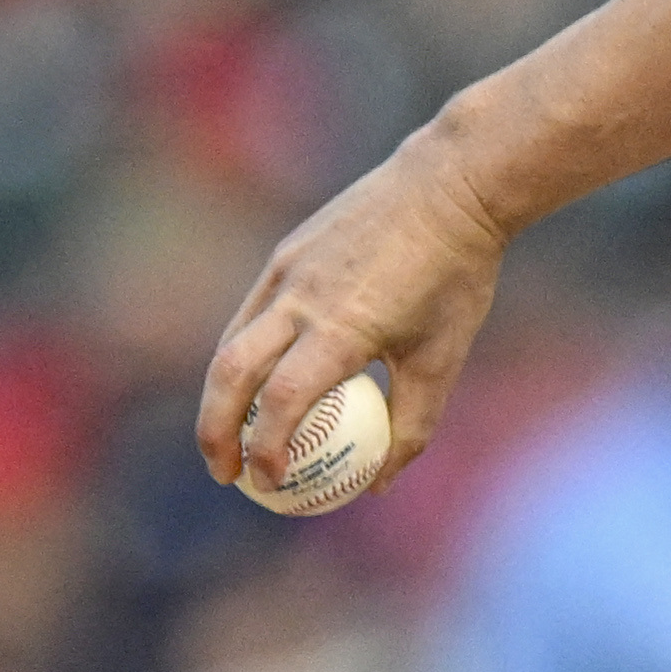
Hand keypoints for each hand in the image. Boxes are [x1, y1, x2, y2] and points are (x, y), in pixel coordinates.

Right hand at [196, 130, 507, 493]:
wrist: (447, 186)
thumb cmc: (455, 278)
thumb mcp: (443, 358)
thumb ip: (412, 423)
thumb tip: (379, 483)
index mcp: (343, 328)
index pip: (284, 403)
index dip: (266, 450)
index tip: (268, 485)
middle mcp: (301, 299)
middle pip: (230, 374)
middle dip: (214, 431)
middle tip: (225, 473)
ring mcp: (286, 271)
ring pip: (232, 342)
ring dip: (222, 395)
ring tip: (233, 433)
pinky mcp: (285, 253)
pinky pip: (251, 313)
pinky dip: (244, 353)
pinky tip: (260, 379)